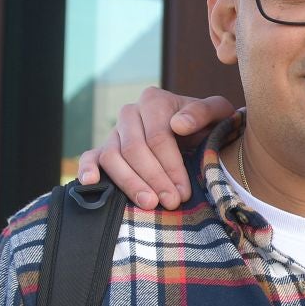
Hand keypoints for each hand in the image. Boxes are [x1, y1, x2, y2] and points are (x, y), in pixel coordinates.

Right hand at [75, 88, 235, 208]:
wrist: (198, 131)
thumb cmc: (207, 124)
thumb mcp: (217, 113)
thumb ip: (202, 113)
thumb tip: (179, 125)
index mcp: (155, 101)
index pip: (158, 137)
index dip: (170, 166)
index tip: (183, 192)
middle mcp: (130, 113)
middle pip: (135, 149)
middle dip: (154, 179)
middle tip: (170, 203)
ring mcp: (115, 131)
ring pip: (112, 156)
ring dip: (129, 182)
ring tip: (148, 204)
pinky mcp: (104, 148)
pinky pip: (90, 156)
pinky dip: (87, 169)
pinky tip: (92, 183)